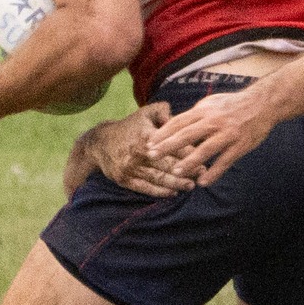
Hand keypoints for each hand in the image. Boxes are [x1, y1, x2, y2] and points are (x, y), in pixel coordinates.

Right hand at [76, 104, 192, 197]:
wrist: (100, 143)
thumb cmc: (130, 127)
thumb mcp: (145, 113)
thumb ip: (164, 112)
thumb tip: (182, 118)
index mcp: (146, 136)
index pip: (173, 146)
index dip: (190, 153)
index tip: (203, 156)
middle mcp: (139, 153)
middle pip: (168, 164)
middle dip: (187, 170)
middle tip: (202, 173)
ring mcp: (131, 168)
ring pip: (158, 178)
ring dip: (176, 183)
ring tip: (191, 185)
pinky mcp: (124, 180)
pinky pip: (145, 188)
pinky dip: (160, 192)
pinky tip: (173, 193)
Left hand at [147, 86, 278, 185]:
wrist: (263, 103)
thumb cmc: (233, 104)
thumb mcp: (211, 103)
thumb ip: (194, 114)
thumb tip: (175, 123)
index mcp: (204, 111)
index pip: (178, 122)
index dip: (162, 133)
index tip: (149, 143)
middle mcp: (213, 122)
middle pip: (186, 135)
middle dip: (167, 146)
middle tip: (152, 156)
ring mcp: (227, 134)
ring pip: (204, 150)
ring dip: (189, 162)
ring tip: (176, 172)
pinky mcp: (239, 145)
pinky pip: (224, 161)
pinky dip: (214, 172)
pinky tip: (203, 182)